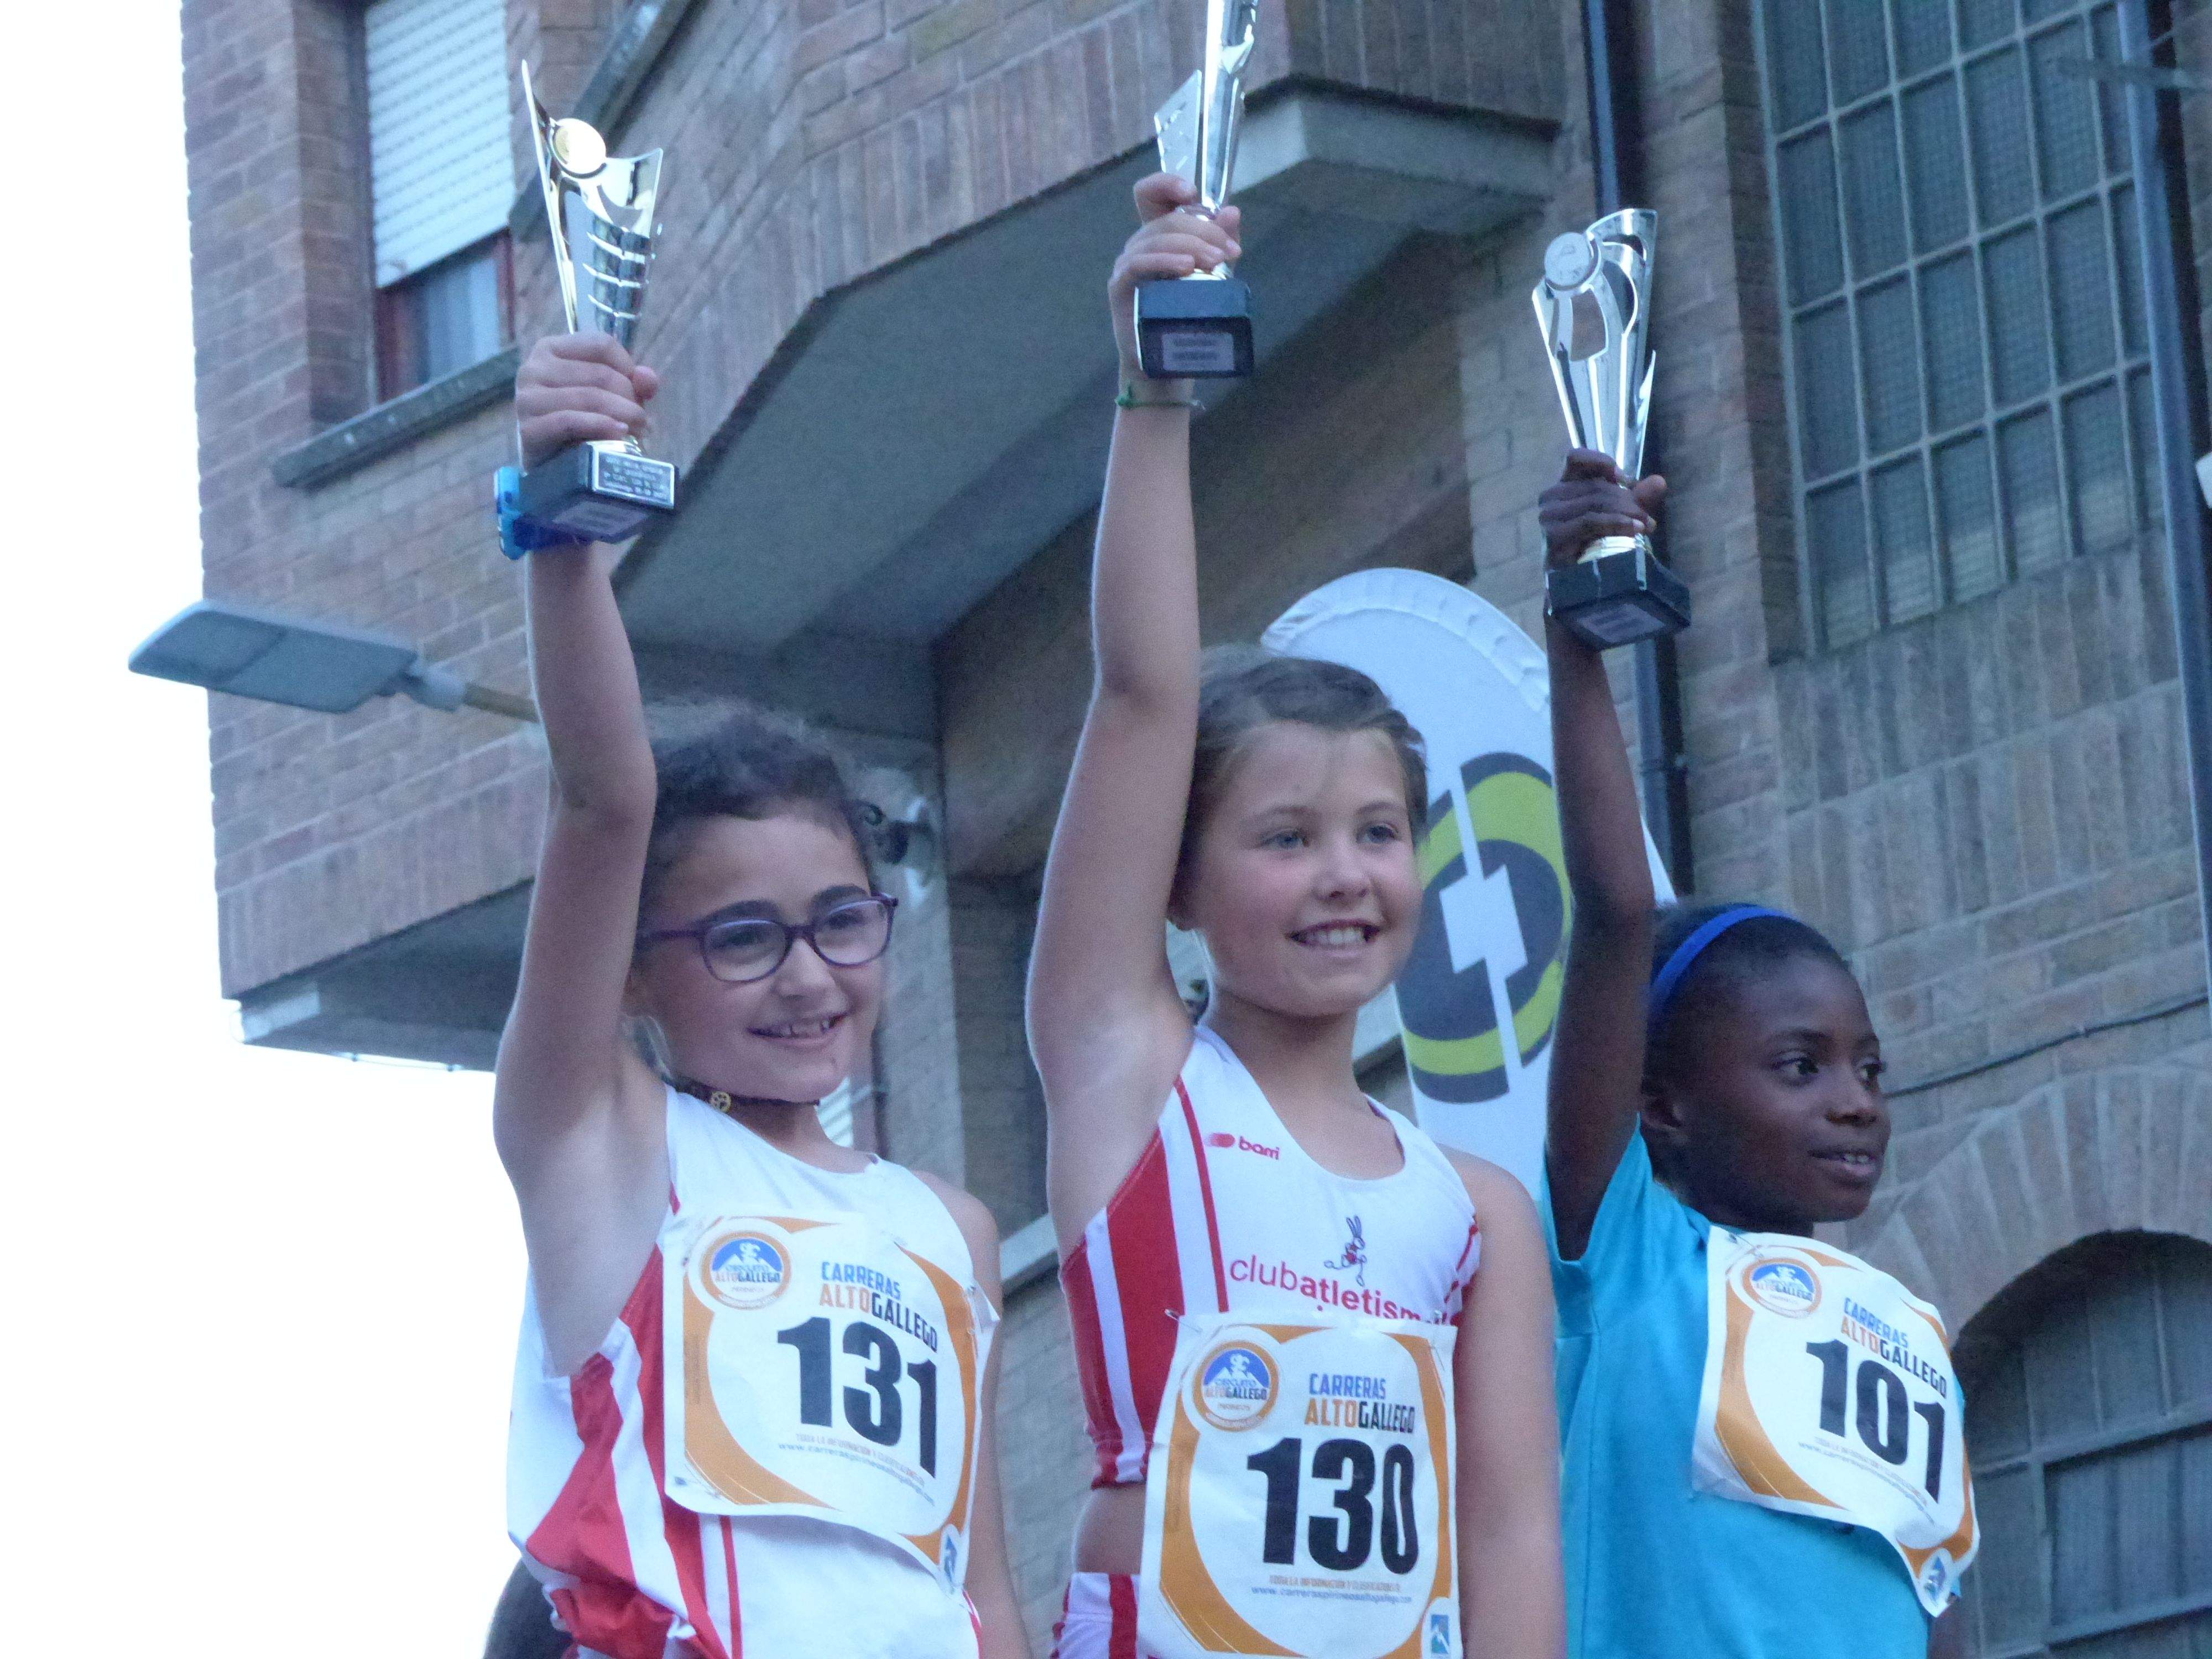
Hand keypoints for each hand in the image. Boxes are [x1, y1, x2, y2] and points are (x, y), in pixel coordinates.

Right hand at [515, 333, 660, 470]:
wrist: (555, 469)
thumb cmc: (582, 425)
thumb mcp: (611, 398)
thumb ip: (633, 383)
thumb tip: (648, 377)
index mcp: (551, 349)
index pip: (601, 344)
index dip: (628, 367)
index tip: (638, 391)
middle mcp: (533, 368)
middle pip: (600, 373)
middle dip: (630, 398)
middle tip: (643, 422)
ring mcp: (527, 399)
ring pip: (589, 396)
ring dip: (622, 415)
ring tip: (638, 432)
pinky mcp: (529, 429)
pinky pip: (571, 421)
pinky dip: (600, 427)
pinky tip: (619, 434)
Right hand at [1108, 172, 1241, 381]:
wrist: (1170, 362)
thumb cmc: (1188, 317)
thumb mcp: (1213, 274)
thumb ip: (1221, 242)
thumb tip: (1232, 211)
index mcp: (1158, 237)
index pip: (1150, 195)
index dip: (1166, 183)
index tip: (1192, 192)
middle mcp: (1139, 246)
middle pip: (1164, 220)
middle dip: (1201, 230)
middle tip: (1228, 252)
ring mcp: (1127, 266)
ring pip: (1154, 239)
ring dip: (1189, 245)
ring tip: (1214, 262)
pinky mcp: (1121, 288)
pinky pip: (1137, 264)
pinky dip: (1163, 261)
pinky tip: (1185, 268)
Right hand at [1537, 449, 1664, 568]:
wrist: (1576, 591)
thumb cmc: (1594, 551)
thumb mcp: (1618, 519)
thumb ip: (1635, 500)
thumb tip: (1660, 481)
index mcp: (1563, 487)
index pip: (1575, 458)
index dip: (1600, 462)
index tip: (1623, 479)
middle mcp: (1550, 498)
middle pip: (1595, 486)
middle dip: (1627, 500)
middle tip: (1647, 518)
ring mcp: (1548, 518)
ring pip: (1594, 503)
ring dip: (1626, 513)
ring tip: (1645, 526)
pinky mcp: (1553, 537)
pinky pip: (1590, 521)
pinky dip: (1616, 523)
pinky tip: (1635, 531)